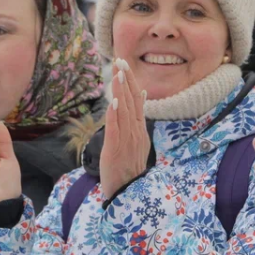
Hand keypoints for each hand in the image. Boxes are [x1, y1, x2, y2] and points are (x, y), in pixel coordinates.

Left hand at [100, 59, 150, 199]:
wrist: (129, 193)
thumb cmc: (128, 168)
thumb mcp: (136, 142)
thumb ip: (137, 121)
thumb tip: (141, 97)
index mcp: (139, 130)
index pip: (136, 101)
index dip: (130, 82)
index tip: (124, 65)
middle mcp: (135, 133)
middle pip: (132, 102)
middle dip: (126, 81)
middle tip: (120, 61)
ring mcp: (127, 141)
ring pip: (125, 112)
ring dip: (121, 92)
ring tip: (118, 74)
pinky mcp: (115, 150)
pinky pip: (116, 130)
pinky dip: (115, 116)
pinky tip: (114, 102)